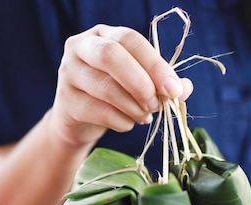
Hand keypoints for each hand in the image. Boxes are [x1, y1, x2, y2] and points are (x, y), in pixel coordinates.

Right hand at [48, 24, 193, 147]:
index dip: (155, 64)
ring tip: (144, 116)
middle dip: (141, 83)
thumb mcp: (140, 84)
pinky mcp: (65, 101)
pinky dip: (121, 121)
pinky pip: (98, 112)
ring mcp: (68, 72)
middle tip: (156, 104)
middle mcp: (81, 47)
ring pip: (106, 88)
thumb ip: (163, 83)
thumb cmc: (115, 95)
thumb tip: (184, 88)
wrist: (80, 120)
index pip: (130, 39)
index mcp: (104, 35)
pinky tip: (129, 123)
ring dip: (133, 107)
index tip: (174, 89)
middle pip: (111, 56)